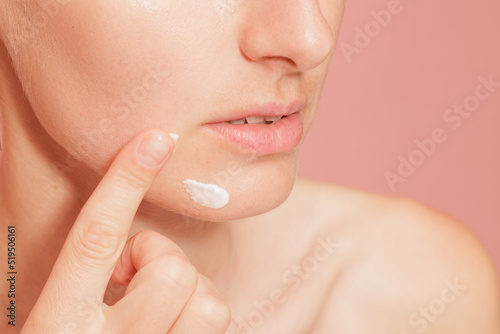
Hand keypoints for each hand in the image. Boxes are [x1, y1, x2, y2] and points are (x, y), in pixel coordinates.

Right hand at [20, 129, 239, 333]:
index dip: (123, 183)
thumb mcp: (48, 322)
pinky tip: (170, 333)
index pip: (94, 239)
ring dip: (188, 296)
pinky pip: (218, 328)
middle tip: (130, 283)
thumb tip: (123, 250)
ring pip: (207, 300)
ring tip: (157, 313)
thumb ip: (82, 286)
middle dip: (159, 263)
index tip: (154, 138)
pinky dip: (200, 321)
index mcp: (57, 327)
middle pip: (172, 271)